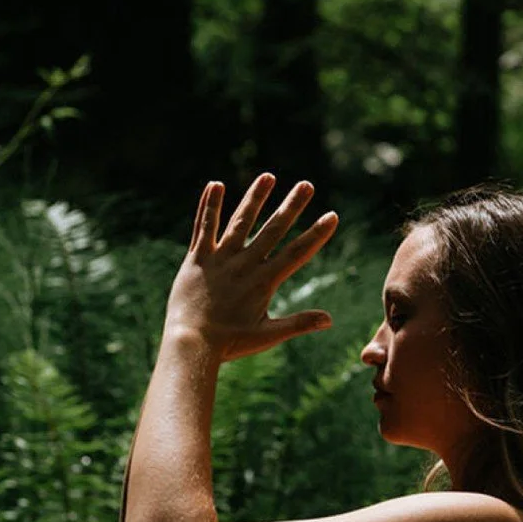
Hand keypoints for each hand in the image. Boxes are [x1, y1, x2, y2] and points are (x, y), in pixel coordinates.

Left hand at [163, 174, 338, 361]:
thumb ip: (299, 323)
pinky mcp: (197, 259)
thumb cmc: (229, 344)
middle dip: (292, 206)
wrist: (190, 344)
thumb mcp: (268, 335)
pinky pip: (204, 227)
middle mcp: (244, 265)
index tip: (332, 216)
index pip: (297, 253)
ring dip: (255, 198)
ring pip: (240, 222)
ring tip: (268, 176)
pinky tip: (216, 184)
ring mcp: (220, 259)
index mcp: (263, 281)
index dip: (316, 234)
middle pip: (273, 230)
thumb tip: (330, 319)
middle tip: (307, 185)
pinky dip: (210, 206)